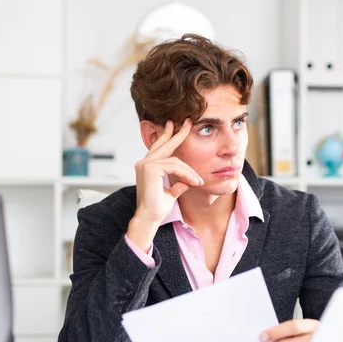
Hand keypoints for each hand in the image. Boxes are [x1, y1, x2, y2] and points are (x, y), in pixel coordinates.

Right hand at [128, 119, 203, 250]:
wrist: (149, 219)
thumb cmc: (157, 208)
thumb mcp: (171, 193)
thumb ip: (178, 184)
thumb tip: (187, 182)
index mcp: (147, 166)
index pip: (160, 148)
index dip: (169, 136)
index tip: (177, 126)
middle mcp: (143, 163)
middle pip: (164, 144)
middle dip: (178, 133)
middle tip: (188, 122)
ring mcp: (145, 164)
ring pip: (175, 160)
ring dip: (190, 171)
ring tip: (198, 181)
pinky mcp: (150, 169)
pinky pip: (175, 167)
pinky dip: (187, 174)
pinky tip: (194, 182)